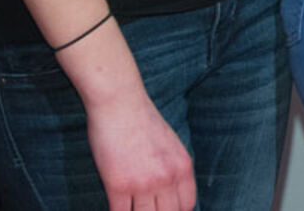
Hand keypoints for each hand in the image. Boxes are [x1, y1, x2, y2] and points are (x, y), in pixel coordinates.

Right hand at [84, 89, 195, 210]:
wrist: (120, 103)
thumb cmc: (142, 121)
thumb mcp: (170, 145)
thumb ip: (173, 168)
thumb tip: (170, 191)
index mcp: (183, 166)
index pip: (187, 205)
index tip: (163, 209)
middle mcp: (168, 177)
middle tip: (145, 208)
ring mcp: (144, 183)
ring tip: (130, 207)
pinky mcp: (118, 185)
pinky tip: (116, 206)